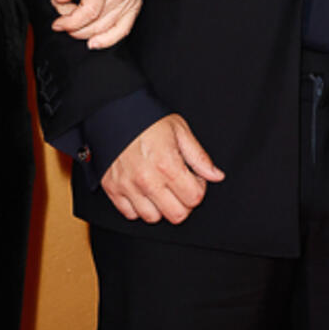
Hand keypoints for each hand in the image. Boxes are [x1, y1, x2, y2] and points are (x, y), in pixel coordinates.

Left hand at [50, 0, 142, 49]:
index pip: (87, 11)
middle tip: (62, 17)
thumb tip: (59, 0)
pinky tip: (94, 42)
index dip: (69, 22)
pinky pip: (123, 30)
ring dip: (86, 33)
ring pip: (106, 29)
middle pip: (95, 23)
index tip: (58, 23)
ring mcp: (130, 0)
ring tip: (74, 26)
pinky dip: (108, 39)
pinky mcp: (135, 5)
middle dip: (74, 26)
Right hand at [101, 113, 223, 223]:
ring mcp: (128, 186)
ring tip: (161, 189)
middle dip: (184, 203)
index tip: (193, 178)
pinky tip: (143, 191)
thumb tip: (216, 176)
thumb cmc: (147, 118)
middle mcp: (147, 180)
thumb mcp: (179, 130)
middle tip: (180, 187)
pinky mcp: (112, 188)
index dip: (199, 188)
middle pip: (176, 215)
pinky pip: (130, 214)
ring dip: (161, 207)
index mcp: (167, 165)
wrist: (114, 111)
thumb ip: (199, 157)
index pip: (194, 198)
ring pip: (153, 218)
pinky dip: (138, 207)